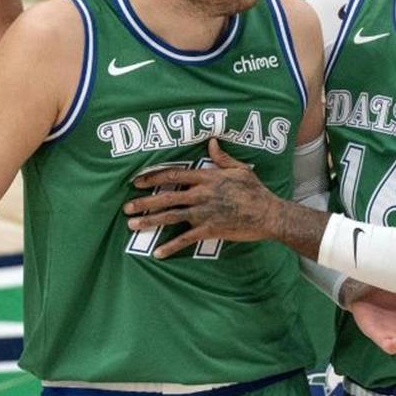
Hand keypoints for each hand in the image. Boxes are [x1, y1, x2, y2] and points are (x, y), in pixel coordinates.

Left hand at [124, 139, 281, 257]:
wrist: (268, 214)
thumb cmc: (255, 191)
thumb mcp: (240, 169)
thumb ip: (222, 157)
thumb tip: (211, 142)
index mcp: (207, 178)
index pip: (174, 175)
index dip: (153, 177)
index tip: (136, 181)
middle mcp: (201, 195)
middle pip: (166, 197)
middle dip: (144, 202)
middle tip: (126, 207)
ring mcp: (204, 213)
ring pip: (171, 217)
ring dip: (150, 221)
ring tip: (132, 225)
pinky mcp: (209, 230)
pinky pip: (186, 239)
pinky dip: (171, 246)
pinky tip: (158, 253)